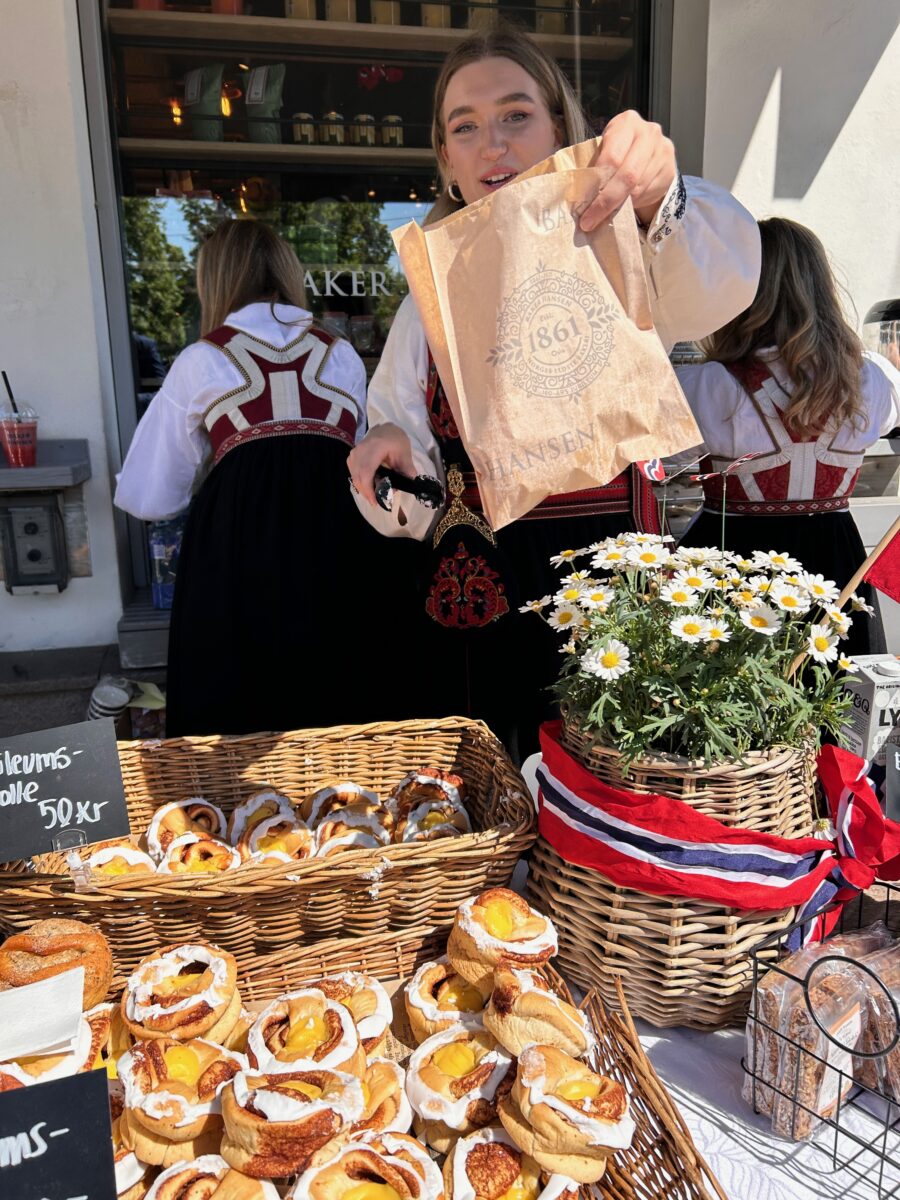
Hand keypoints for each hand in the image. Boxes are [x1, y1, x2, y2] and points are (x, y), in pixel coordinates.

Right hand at [347, 423, 414, 506]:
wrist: (386, 429)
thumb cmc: (396, 440)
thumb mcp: (405, 453)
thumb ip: (407, 469)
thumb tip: (408, 485)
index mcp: (374, 447)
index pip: (366, 472)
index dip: (369, 489)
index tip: (375, 502)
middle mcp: (360, 449)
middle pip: (358, 476)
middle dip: (366, 492)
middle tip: (376, 502)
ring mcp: (354, 452)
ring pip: (354, 476)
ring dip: (363, 488)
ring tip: (373, 496)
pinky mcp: (352, 456)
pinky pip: (353, 472)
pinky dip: (360, 482)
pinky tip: (368, 486)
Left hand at [578, 110, 676, 232]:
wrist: (650, 153)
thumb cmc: (620, 151)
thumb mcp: (605, 149)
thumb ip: (596, 166)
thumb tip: (578, 198)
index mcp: (627, 123)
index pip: (612, 158)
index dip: (597, 184)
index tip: (584, 206)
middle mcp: (648, 133)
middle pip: (627, 175)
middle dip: (607, 202)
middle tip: (590, 220)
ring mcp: (662, 151)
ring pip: (638, 188)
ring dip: (619, 206)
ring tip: (605, 215)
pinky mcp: (670, 169)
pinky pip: (649, 194)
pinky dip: (634, 204)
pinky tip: (625, 206)